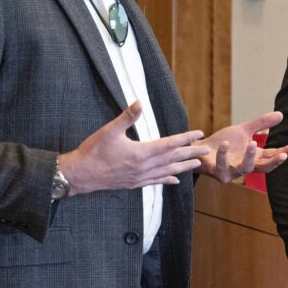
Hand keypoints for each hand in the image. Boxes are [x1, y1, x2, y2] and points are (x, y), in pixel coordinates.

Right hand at [58, 101, 209, 195]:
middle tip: (207, 150)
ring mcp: (140, 177)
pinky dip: (167, 180)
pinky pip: (156, 182)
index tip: (199, 134)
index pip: (170, 144)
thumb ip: (127, 117)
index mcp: (141, 153)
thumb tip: (139, 102)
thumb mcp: (109, 131)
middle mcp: (144, 167)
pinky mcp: (134, 184)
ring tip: (197, 164)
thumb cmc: (93, 151)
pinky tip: (175, 180)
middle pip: (173, 159)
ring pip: (168, 172)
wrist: (80, 175)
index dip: (186, 138)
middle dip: (191, 153)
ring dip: (184, 167)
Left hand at [194, 110, 287, 182]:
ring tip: (252, 143)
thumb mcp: (244, 130)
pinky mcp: (218, 172)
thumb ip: (262, 124)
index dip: (283, 153)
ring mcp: (232, 171)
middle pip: (264, 168)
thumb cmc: (224, 142)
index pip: (272, 157)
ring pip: (244, 168)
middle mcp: (245, 166)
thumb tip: (281, 114)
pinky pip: (222, 166)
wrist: (201, 149)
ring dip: (249, 157)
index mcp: (253, 157)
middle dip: (274, 162)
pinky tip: (226, 143)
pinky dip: (224, 155)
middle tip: (283, 154)